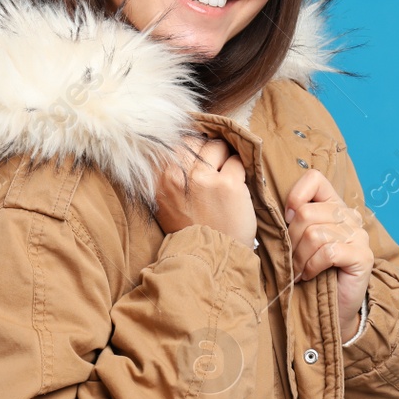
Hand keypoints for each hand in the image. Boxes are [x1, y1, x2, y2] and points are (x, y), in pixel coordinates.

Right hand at [153, 134, 257, 250]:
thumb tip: (181, 145)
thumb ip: (168, 175)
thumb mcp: (166, 202)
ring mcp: (204, 178)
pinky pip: (237, 161)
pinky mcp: (228, 184)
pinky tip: (236, 185)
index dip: (190, 146)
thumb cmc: (189, 230)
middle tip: (214, 164)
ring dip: (224, 157)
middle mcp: (178, 175)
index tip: (198, 155)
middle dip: (207, 149)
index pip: (174, 142)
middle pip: (196, 141)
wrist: (209, 257)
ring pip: (218, 147)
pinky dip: (239, 169)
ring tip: (225, 175)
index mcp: (159, 179)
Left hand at [285, 169, 370, 334]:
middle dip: (292, 241)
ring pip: (315, 234)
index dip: (295, 197)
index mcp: (333, 204)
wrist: (329, 308)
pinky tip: (310, 275)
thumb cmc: (308, 272)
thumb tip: (269, 207)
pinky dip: (313, 266)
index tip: (288, 221)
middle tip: (291, 260)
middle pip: (308, 213)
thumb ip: (289, 221)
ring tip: (298, 270)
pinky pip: (328, 252)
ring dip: (300, 258)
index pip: (314, 179)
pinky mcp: (363, 256)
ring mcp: (359, 235)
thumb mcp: (296, 241)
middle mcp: (350, 215)